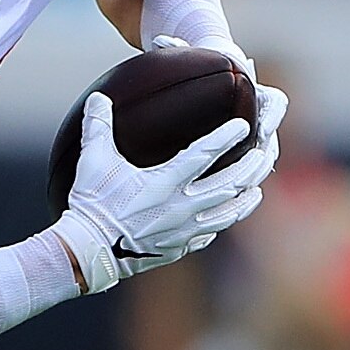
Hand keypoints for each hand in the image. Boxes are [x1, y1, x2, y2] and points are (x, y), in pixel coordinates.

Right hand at [51, 91, 276, 294]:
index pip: (203, 155)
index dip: (225, 138)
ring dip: (245, 198)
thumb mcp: (93, 162)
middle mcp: (180, 208)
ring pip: (227, 214)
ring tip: (257, 187)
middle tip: (263, 153)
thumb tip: (99, 97)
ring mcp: (183, 231)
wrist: (87, 252)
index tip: (242, 125)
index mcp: (163, 183)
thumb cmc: (91, 204)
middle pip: (228, 186)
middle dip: (250, 168)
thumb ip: (98, 126)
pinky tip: (228, 215)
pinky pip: (209, 235)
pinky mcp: (179, 248)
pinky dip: (222, 223)